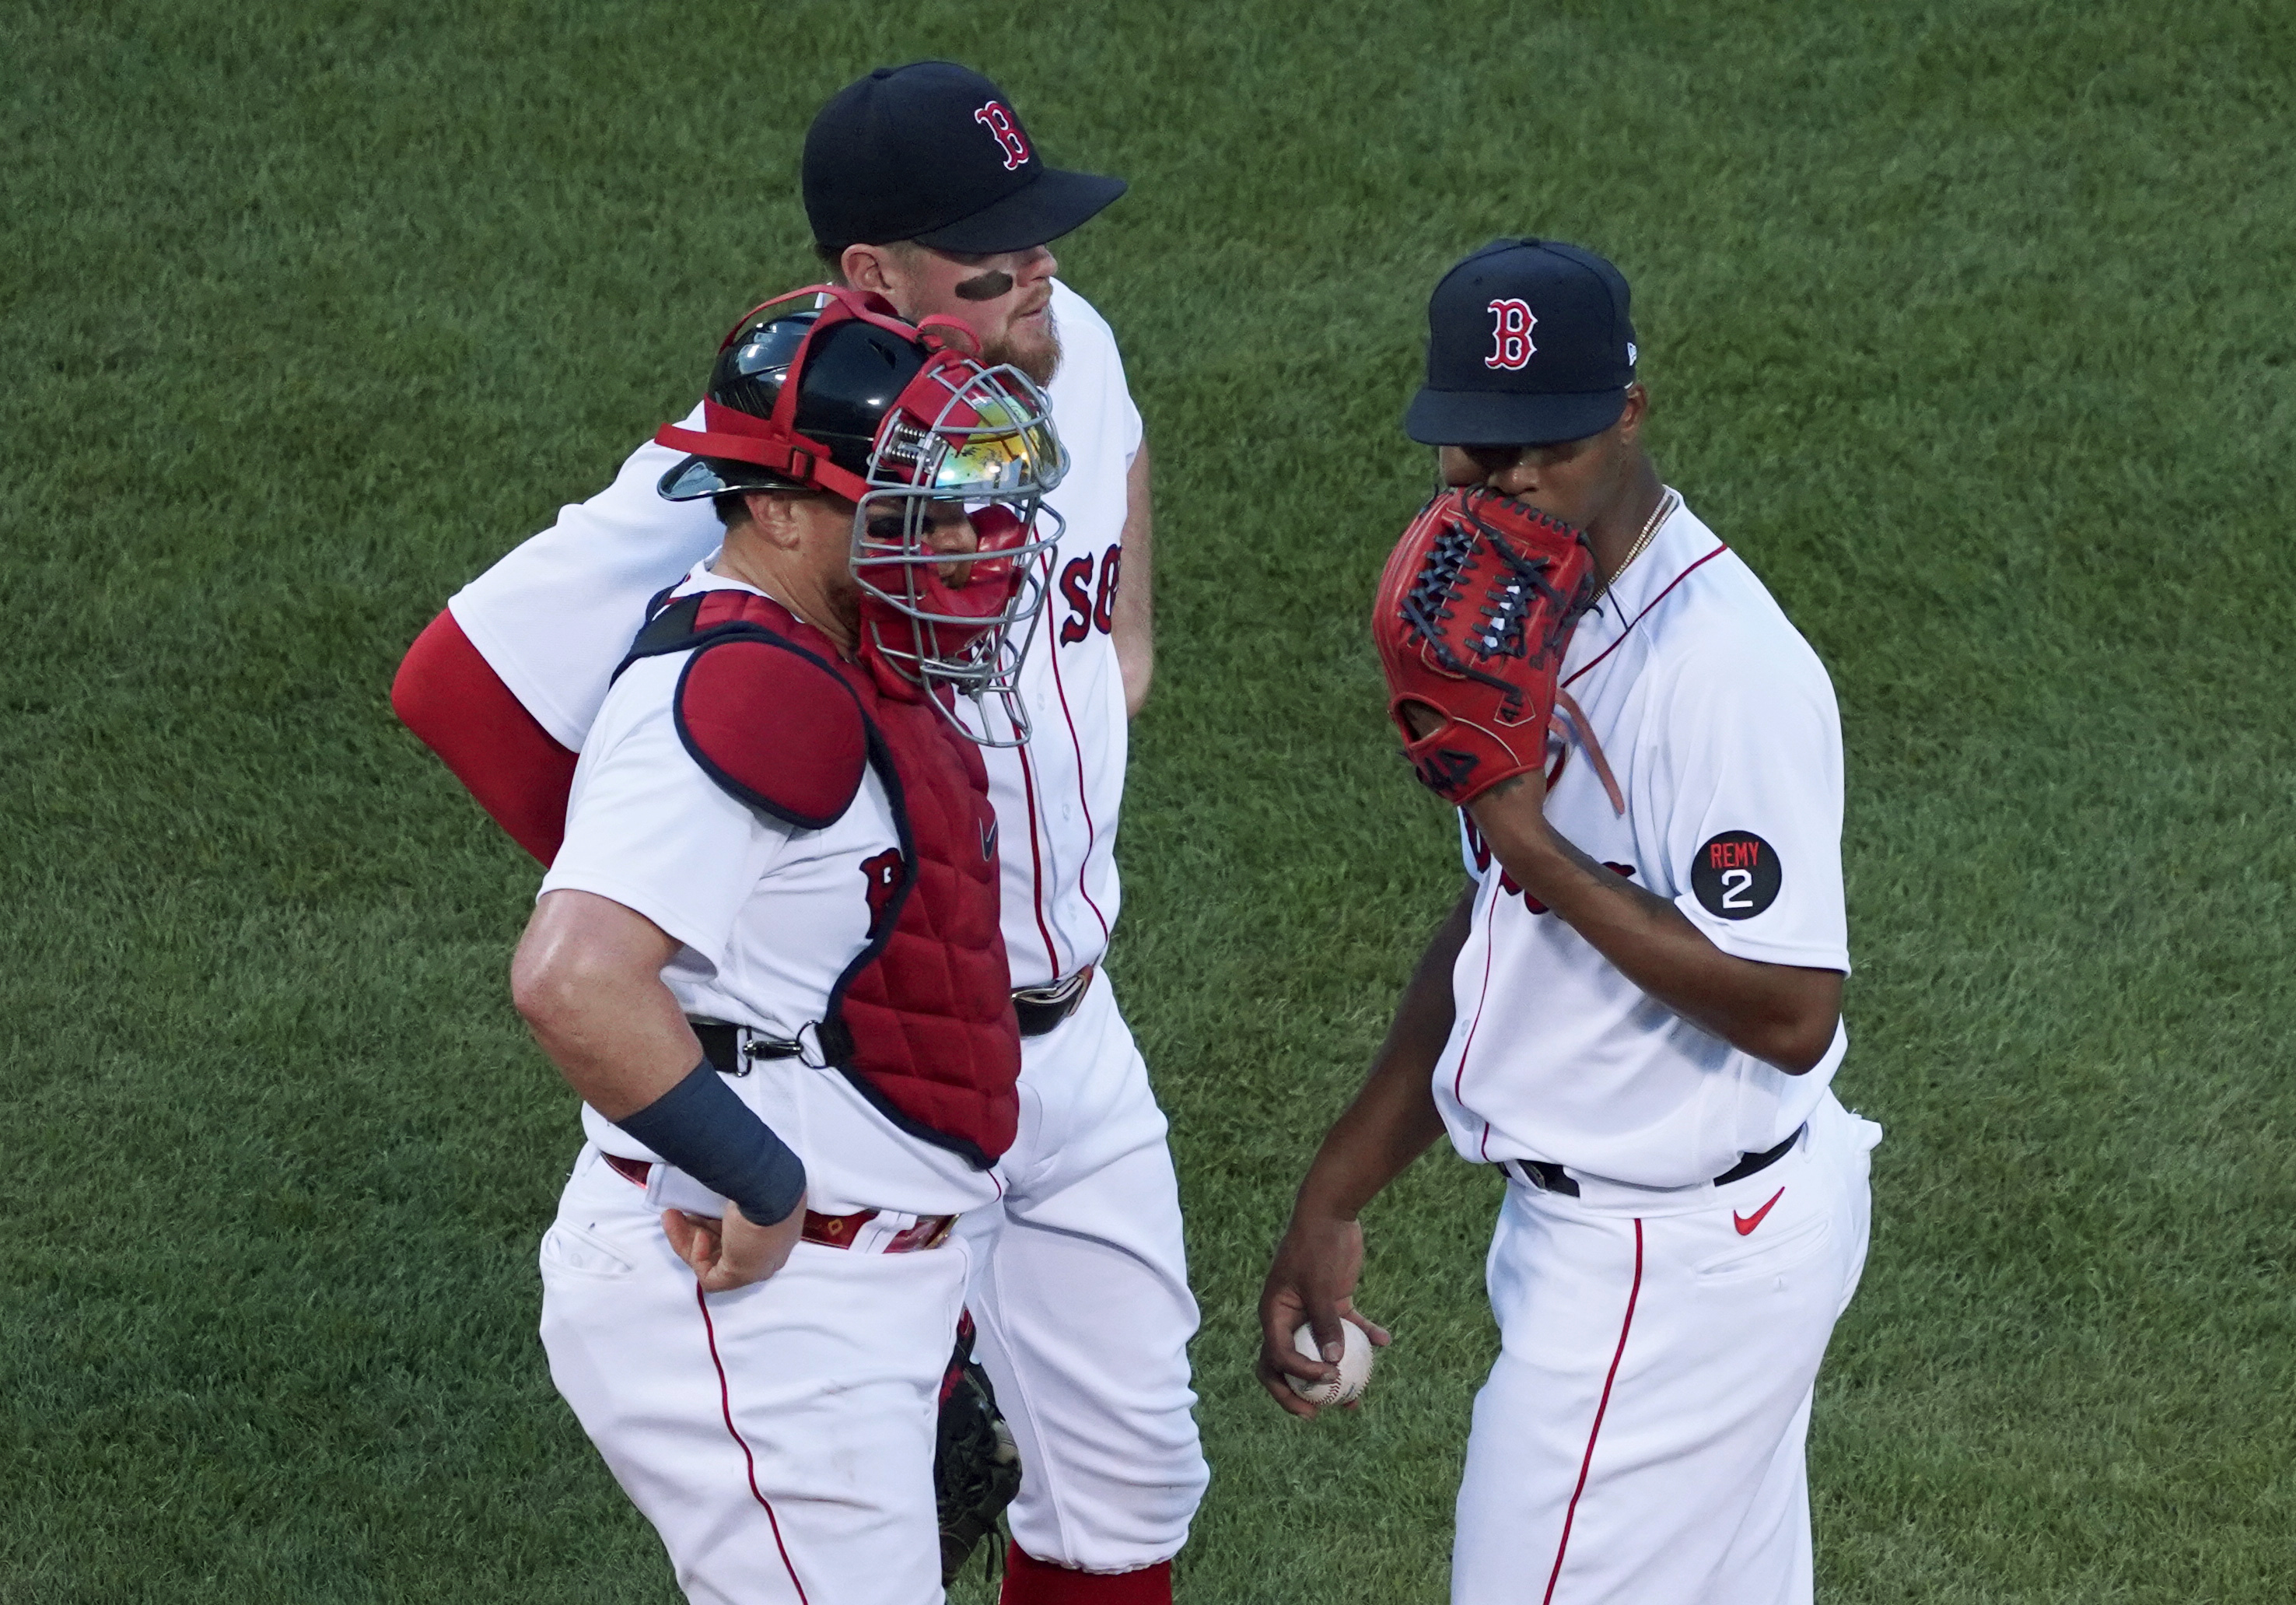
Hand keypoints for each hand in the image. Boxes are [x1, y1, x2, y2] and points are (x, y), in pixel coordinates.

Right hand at [662, 1192, 807, 1291]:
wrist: (770, 1189)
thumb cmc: (763, 1181)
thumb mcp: (751, 1183)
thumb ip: (735, 1190)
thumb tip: (715, 1176)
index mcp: (778, 1225)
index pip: (740, 1230)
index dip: (713, 1220)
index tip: (697, 1206)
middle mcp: (770, 1248)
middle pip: (724, 1244)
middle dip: (695, 1228)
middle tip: (674, 1212)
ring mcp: (756, 1264)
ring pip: (713, 1258)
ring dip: (687, 1238)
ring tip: (669, 1217)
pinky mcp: (740, 1275)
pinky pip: (710, 1277)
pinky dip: (696, 1256)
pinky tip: (699, 1235)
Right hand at [1255, 1207, 1390, 1418]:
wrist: (1332, 1211)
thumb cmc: (1317, 1245)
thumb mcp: (1319, 1284)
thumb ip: (1325, 1323)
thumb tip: (1333, 1364)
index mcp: (1274, 1315)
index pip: (1277, 1357)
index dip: (1297, 1377)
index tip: (1326, 1380)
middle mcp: (1288, 1317)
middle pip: (1287, 1365)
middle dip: (1299, 1394)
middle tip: (1317, 1414)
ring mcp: (1310, 1311)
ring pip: (1320, 1353)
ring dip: (1337, 1376)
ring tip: (1356, 1399)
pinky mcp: (1333, 1302)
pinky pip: (1347, 1328)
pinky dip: (1365, 1336)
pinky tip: (1386, 1341)